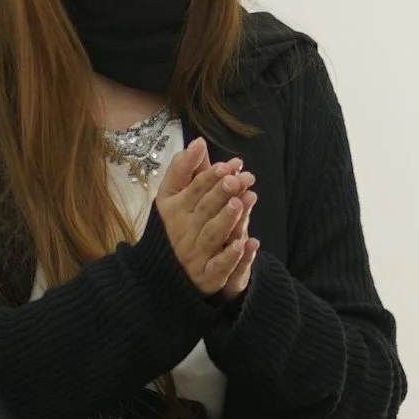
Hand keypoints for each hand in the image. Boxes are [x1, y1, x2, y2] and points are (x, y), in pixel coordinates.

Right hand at [151, 136, 253, 294]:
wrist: (172, 270)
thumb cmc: (181, 222)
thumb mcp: (177, 195)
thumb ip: (186, 169)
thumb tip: (198, 142)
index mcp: (174, 210)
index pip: (191, 191)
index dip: (208, 177)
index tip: (227, 166)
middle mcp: (183, 232)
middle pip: (203, 211)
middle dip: (219, 194)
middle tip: (237, 179)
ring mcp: (194, 255)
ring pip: (211, 236)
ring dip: (226, 220)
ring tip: (240, 203)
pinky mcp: (207, 275)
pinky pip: (219, 267)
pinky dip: (232, 256)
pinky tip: (247, 243)